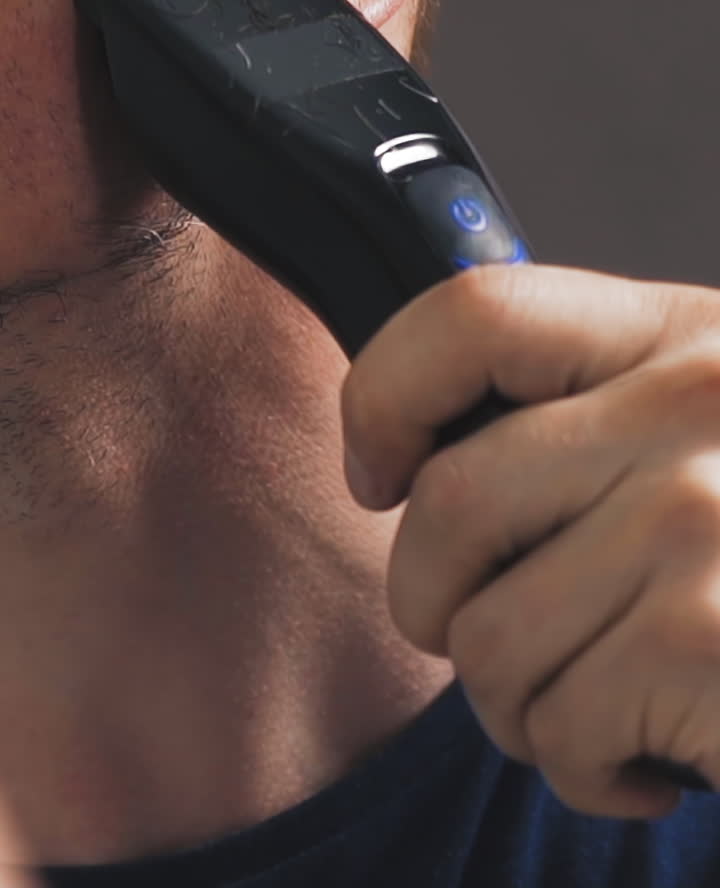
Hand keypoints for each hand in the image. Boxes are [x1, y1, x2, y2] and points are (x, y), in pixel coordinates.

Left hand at [340, 264, 719, 819]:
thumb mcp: (714, 424)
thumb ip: (600, 412)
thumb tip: (421, 456)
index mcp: (679, 337)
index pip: (474, 316)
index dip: (385, 393)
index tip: (378, 470)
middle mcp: (693, 409)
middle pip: (451, 501)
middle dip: (430, 596)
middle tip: (477, 630)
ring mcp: (701, 524)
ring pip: (487, 638)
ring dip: (512, 703)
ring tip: (589, 701)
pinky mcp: (708, 642)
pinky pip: (557, 728)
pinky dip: (583, 768)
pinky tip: (651, 753)